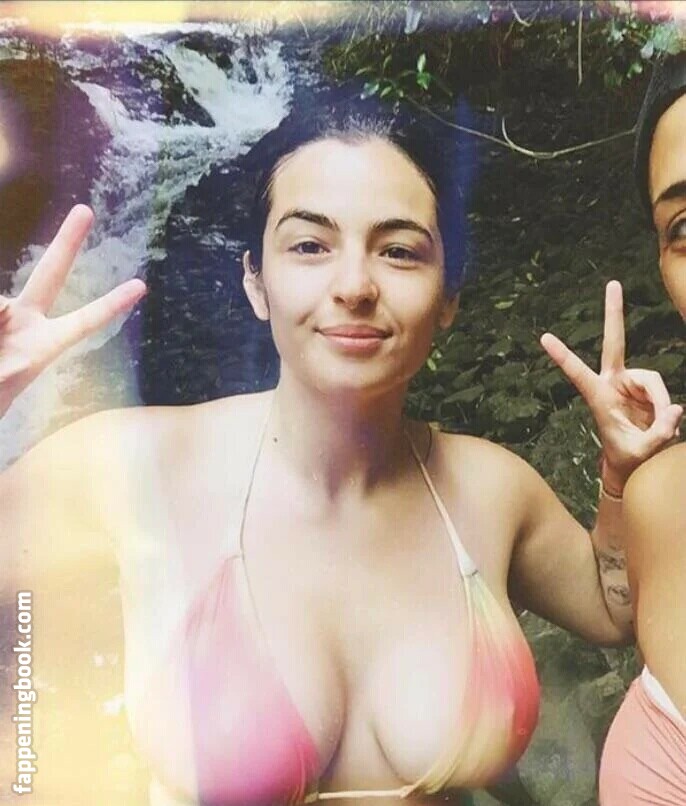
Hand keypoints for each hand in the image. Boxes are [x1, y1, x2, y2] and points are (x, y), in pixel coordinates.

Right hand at [0, 205, 145, 416]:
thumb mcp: (3, 380)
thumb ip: (8, 352)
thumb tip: (2, 305)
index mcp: (45, 344)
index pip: (85, 321)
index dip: (111, 304)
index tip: (141, 286)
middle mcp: (26, 320)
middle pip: (51, 273)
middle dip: (67, 242)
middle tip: (85, 211)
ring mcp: (3, 311)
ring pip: (0, 301)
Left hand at [540, 280, 682, 491]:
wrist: (632, 462)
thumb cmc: (626, 458)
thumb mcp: (640, 452)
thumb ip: (658, 433)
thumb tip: (676, 409)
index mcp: (597, 397)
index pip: (577, 373)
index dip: (563, 356)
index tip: (544, 338)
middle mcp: (612, 383)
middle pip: (615, 343)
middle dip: (614, 314)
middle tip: (613, 283)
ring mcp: (630, 383)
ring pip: (653, 381)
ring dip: (661, 403)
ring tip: (663, 428)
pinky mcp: (646, 389)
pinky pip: (663, 393)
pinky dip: (668, 409)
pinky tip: (666, 424)